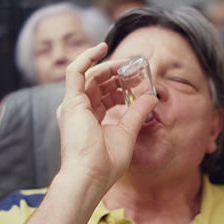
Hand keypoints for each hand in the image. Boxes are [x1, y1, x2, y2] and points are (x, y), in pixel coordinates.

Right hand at [55, 42, 157, 191]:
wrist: (90, 176)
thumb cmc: (106, 164)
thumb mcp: (127, 133)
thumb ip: (138, 113)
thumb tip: (151, 97)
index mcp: (91, 120)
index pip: (106, 96)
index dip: (123, 86)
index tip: (140, 81)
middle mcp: (79, 110)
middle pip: (99, 83)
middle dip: (119, 74)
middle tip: (138, 68)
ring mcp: (73, 105)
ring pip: (91, 75)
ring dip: (111, 67)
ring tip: (130, 63)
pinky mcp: (71, 101)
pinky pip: (75, 70)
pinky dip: (87, 57)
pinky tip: (102, 47)